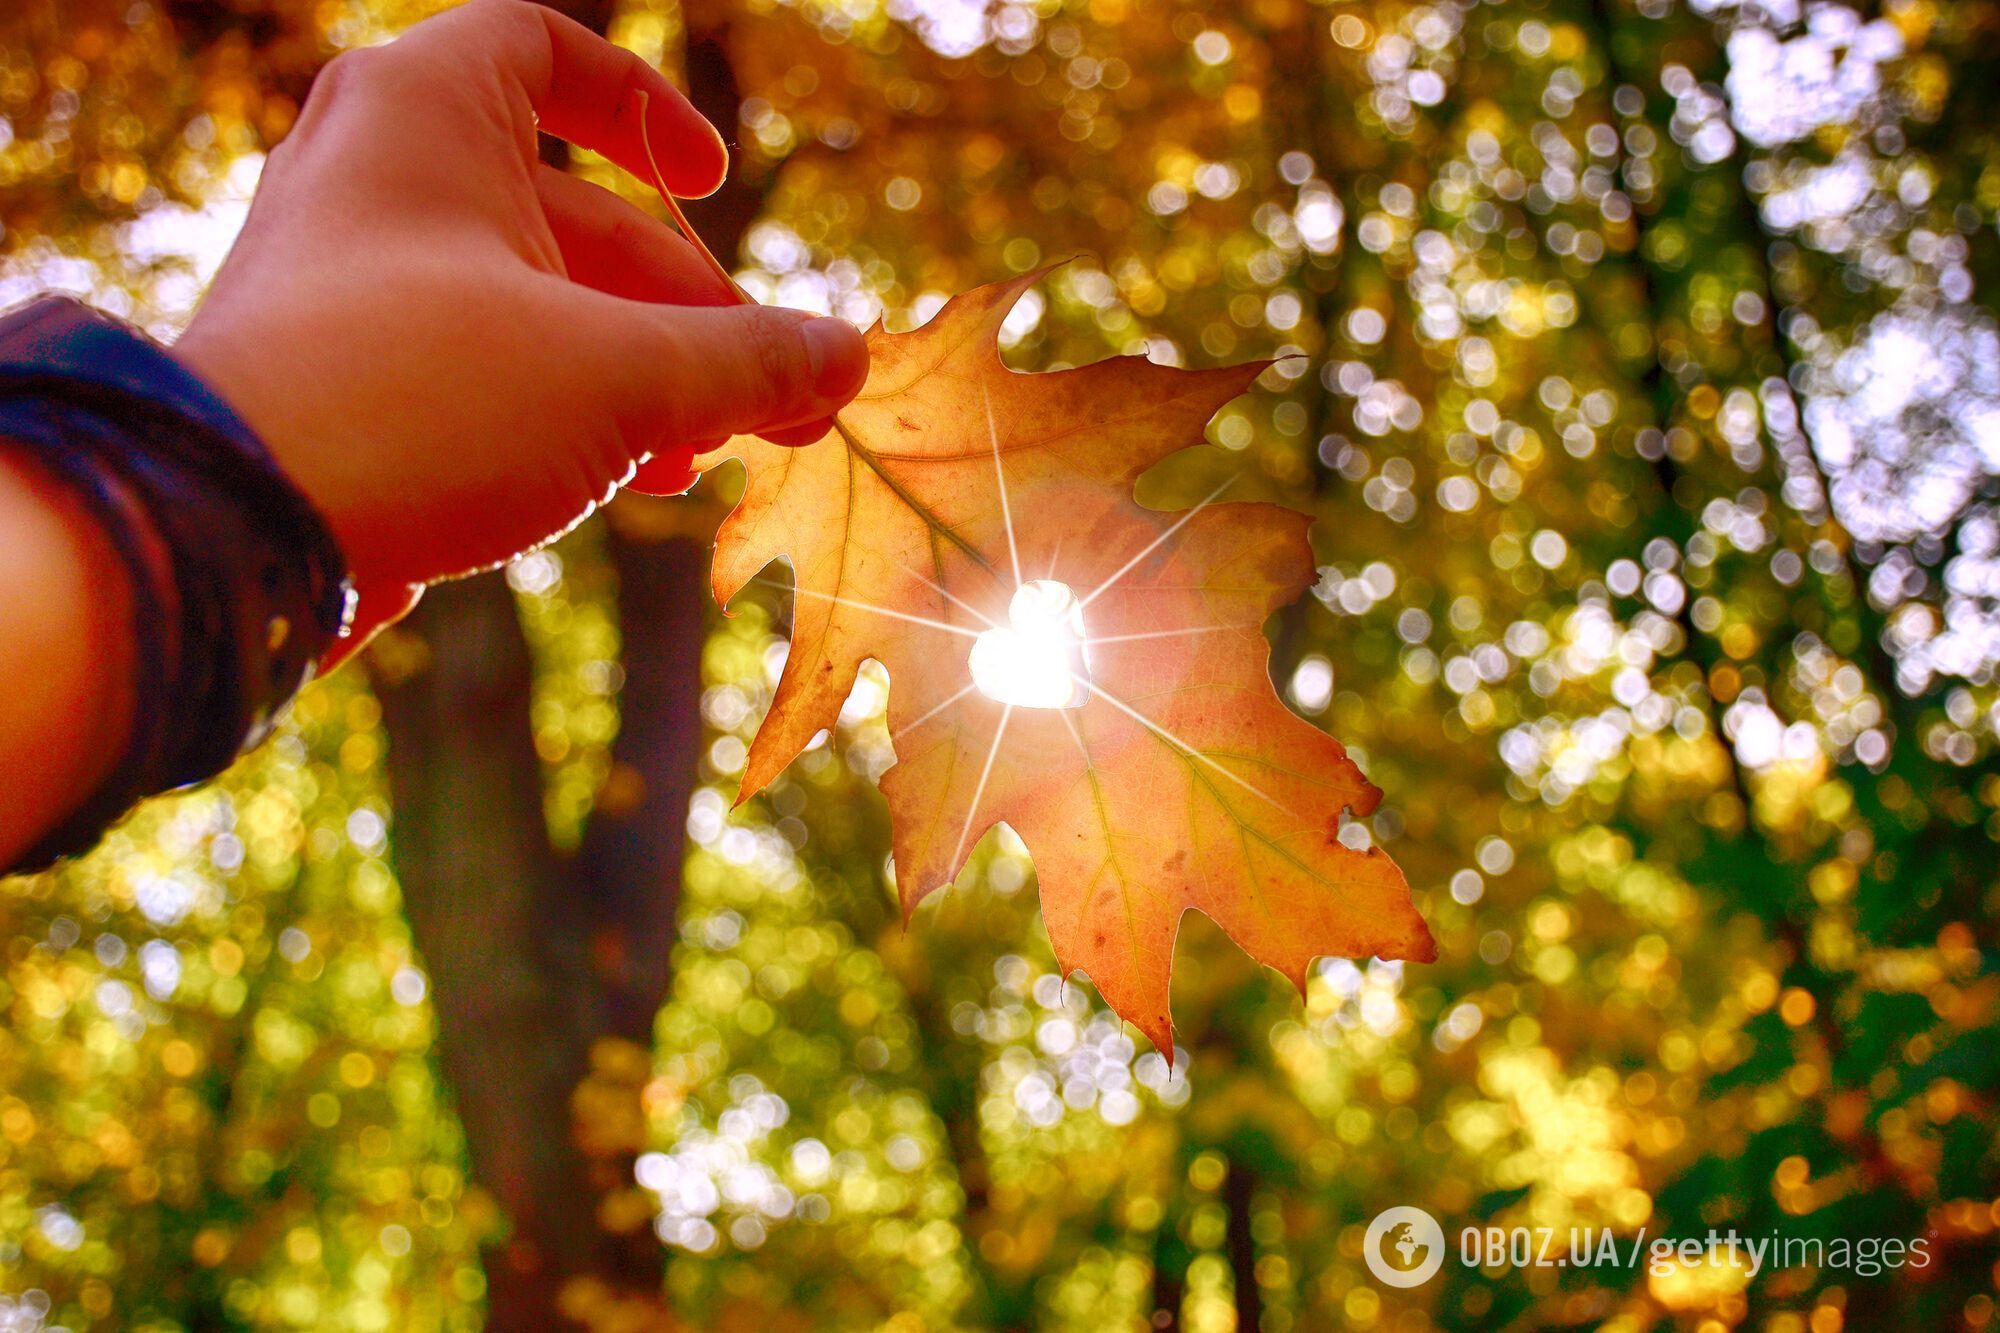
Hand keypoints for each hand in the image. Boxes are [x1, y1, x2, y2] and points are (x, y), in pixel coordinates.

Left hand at [171, 0, 867, 643]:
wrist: (233, 536)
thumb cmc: (420, 404)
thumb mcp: (621, 375)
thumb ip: (746, 360)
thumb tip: (846, 358)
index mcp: (425, 115)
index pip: (546, 51)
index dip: (644, 111)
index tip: (715, 180)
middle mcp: (379, 181)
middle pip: (576, 220)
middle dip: (692, 314)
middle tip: (779, 403)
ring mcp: (358, 287)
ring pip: (536, 309)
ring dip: (643, 376)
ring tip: (716, 456)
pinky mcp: (351, 384)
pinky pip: (483, 371)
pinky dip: (567, 411)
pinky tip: (636, 481)